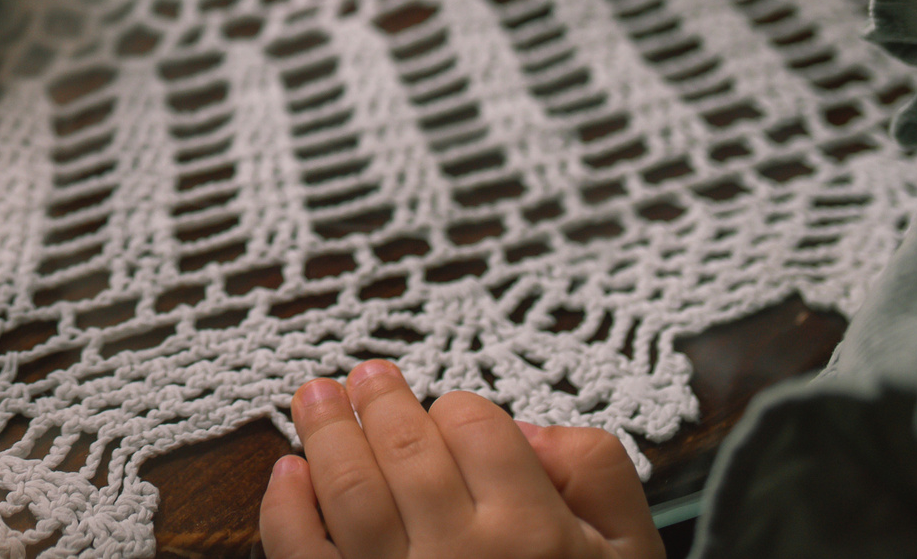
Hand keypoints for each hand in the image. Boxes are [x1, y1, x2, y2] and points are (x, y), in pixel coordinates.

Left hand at [261, 361, 661, 558]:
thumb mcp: (631, 552)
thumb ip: (598, 474)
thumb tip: (530, 430)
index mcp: (532, 532)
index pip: (476, 426)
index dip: (458, 409)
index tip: (449, 413)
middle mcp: (461, 553)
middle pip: (405, 446)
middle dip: (379, 400)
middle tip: (365, 376)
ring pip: (348, 486)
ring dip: (324, 432)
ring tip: (315, 397)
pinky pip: (303, 553)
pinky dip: (285, 508)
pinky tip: (288, 474)